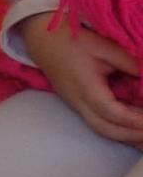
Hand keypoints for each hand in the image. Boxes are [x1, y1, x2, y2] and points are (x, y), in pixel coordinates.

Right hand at [22, 13, 142, 146]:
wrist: (43, 39)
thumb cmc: (73, 40)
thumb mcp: (105, 46)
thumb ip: (130, 63)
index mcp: (85, 88)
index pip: (112, 112)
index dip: (135, 120)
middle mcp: (79, 102)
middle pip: (106, 129)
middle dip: (132, 136)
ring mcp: (76, 105)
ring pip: (102, 130)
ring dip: (126, 137)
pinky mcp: (78, 105)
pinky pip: (99, 124)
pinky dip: (118, 130)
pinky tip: (134, 130)